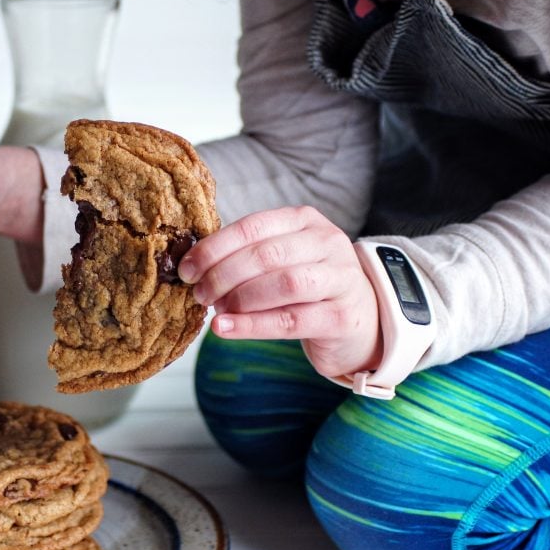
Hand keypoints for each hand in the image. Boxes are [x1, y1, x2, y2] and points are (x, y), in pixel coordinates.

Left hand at [178, 206, 380, 378]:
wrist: (363, 319)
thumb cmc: (309, 287)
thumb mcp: (283, 259)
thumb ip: (246, 257)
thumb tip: (193, 268)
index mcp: (305, 220)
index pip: (253, 227)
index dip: (214, 248)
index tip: (187, 269)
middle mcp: (328, 242)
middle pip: (266, 255)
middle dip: (223, 275)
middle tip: (198, 294)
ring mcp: (341, 278)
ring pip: (284, 284)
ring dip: (240, 298)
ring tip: (216, 311)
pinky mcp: (344, 316)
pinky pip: (292, 320)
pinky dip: (253, 326)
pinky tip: (226, 329)